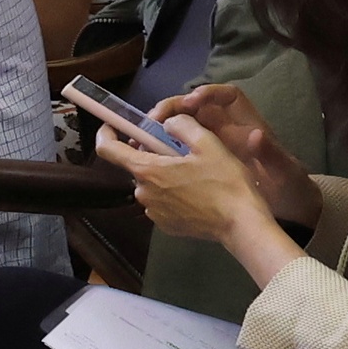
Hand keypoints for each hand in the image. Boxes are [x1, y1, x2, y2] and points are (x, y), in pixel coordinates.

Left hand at [97, 112, 298, 281]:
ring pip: (152, 184)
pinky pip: (162, 201)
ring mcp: (153, 212)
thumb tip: (167, 123)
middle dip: (153, 154)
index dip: (105, 133)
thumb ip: (181, 125)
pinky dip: (173, 193)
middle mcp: (143, 192)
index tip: (112, 125)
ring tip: (195, 173)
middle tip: (180, 149)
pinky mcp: (166, 225)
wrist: (241, 224)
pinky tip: (197, 193)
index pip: (108, 149)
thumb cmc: (225, 182)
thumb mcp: (207, 143)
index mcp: (147, 170)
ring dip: (165, 174)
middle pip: (138, 165)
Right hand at [152, 82, 319, 229]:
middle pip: (195, 107)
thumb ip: (271, 153)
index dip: (208, 93)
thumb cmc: (287, 186)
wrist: (286, 208)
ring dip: (161, 128)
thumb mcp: (283, 171)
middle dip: (172, 108)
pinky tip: (149, 160)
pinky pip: (178, 148)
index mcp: (247, 125)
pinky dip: (162, 149)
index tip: (190, 101)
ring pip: (182, 126)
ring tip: (141, 140)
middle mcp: (227, 129)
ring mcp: (213, 145)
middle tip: (152, 120)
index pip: (227, 96)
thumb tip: (255, 135)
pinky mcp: (202, 161)